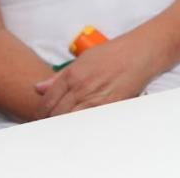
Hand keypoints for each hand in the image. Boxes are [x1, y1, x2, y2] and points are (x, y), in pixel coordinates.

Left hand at [34, 37, 158, 118]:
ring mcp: (96, 99)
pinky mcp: (110, 106)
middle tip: (49, 123)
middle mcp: (81, 88)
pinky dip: (82, 124)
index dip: (41, 112)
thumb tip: (39, 88)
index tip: (41, 116)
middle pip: (56, 114)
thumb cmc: (113, 53)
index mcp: (72, 75)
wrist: (140, 53)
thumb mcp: (83, 59)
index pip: (47, 101)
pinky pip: (89, 122)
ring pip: (70, 120)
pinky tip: (81, 123)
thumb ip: (60, 76)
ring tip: (62, 125)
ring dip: (64, 124)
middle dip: (50, 120)